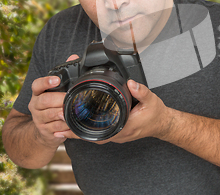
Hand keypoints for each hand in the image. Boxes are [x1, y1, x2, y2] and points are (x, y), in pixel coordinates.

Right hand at [28, 55, 78, 146]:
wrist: (44, 129)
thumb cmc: (54, 104)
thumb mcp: (58, 89)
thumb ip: (65, 74)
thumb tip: (74, 56)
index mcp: (38, 92)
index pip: (37, 85)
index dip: (46, 81)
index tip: (56, 80)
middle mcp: (35, 105)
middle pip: (45, 101)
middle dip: (59, 99)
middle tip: (69, 99)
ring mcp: (38, 118)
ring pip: (50, 115)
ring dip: (62, 113)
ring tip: (70, 112)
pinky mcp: (44, 131)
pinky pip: (55, 128)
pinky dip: (65, 126)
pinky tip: (71, 124)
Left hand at [55, 58, 171, 143]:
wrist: (162, 123)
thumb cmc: (156, 114)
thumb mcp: (151, 100)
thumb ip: (141, 91)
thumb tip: (130, 82)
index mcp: (123, 127)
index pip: (97, 132)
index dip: (80, 130)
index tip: (65, 125)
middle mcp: (117, 134)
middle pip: (90, 136)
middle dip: (73, 131)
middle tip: (57, 125)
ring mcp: (116, 135)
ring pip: (93, 136)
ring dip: (78, 131)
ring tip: (62, 126)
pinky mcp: (116, 133)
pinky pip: (98, 133)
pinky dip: (87, 130)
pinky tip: (78, 124)